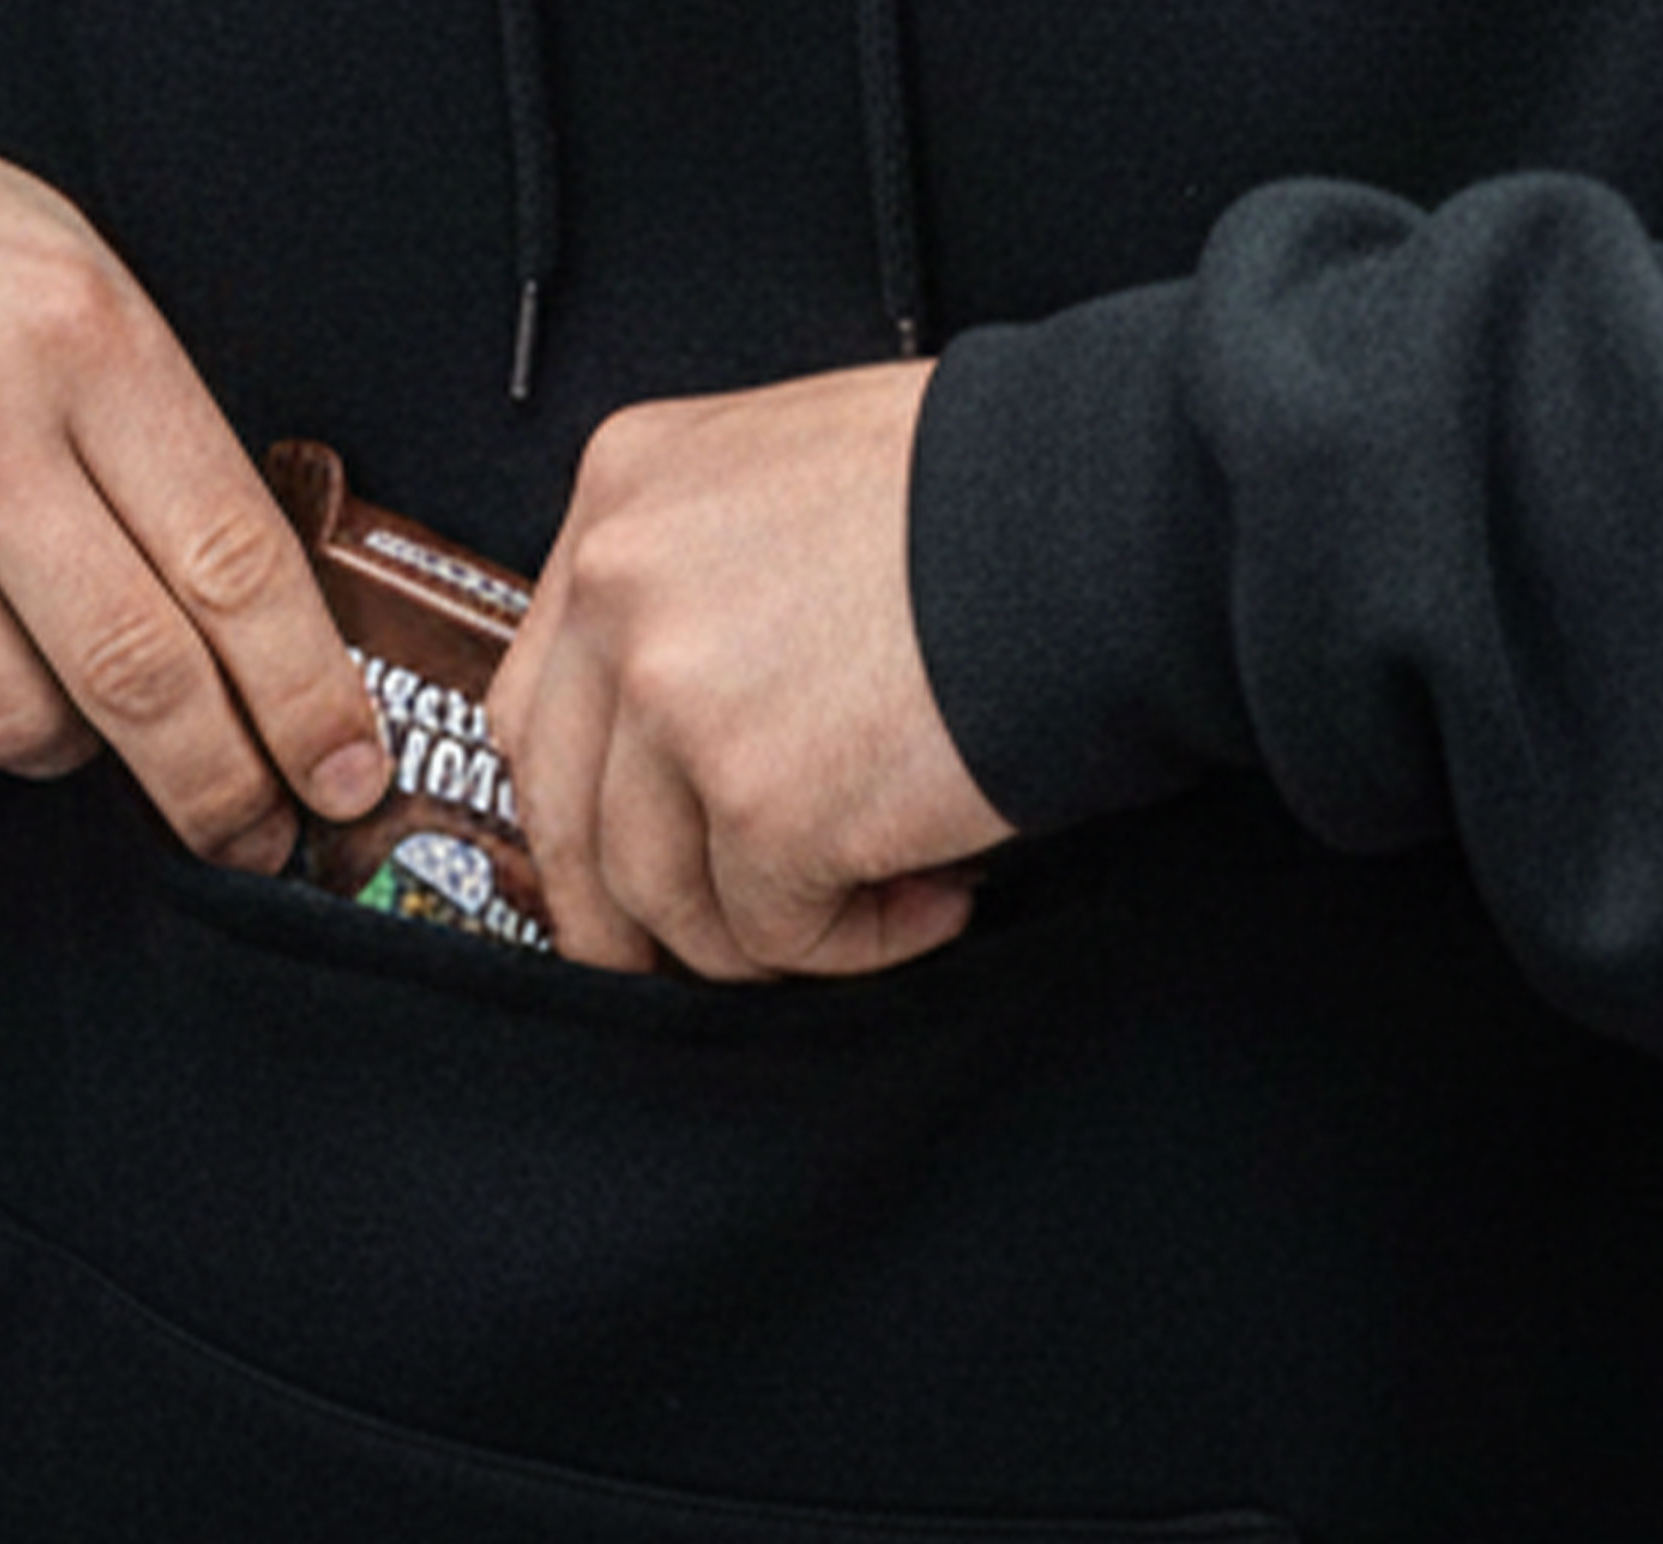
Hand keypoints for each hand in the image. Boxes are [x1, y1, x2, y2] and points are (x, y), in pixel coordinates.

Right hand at [0, 96, 386, 869]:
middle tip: (255, 827)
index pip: (235, 570)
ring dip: (79, 741)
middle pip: (141, 678)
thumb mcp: (81, 287)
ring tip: (83, 693)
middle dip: (222, 786)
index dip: (307, 699)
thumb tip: (267, 629)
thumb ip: (169, 445)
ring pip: (20, 727)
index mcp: (77, 343)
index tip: (344, 770)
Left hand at [499, 361, 1015, 979]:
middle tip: (721, 947)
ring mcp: (679, 697)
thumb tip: (694, 726)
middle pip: (570, 810)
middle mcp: (623, 586)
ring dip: (773, 929)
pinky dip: (857, 943)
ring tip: (889, 898)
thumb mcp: (802, 477)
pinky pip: (778, 930)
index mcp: (625, 490)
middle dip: (636, 913)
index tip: (632, 867)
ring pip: (666, 892)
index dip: (588, 805)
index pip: (542, 695)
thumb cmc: (1007, 489)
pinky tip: (938, 897)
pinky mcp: (766, 802)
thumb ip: (715, 576)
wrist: (1119, 513)